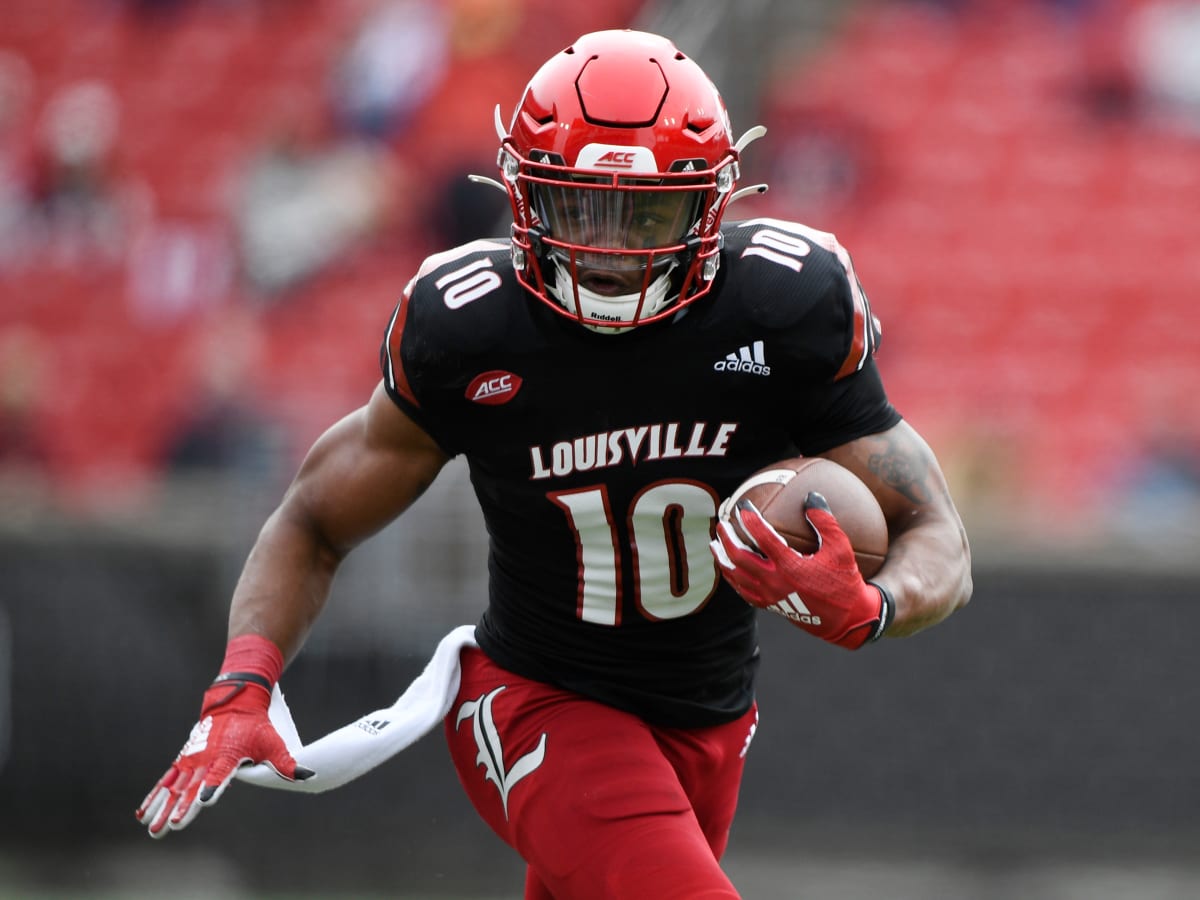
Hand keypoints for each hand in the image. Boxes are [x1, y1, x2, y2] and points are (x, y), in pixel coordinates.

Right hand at [136, 638, 314, 837]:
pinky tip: (143, 814)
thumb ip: (286, 763)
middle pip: (191, 787)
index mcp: (227, 755)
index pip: (218, 775)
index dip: (211, 788)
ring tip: (152, 828)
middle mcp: (206, 758)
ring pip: (174, 786)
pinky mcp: (185, 758)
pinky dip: (155, 795)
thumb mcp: (273, 742)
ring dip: (162, 807)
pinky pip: (167, 779)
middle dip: (180, 808)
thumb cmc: (256, 725)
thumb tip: (307, 775)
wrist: (236, 699)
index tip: (203, 801)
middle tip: (168, 828)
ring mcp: (192, 758)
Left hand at [711, 492, 891, 649]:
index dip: (749, 519)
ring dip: (723, 559)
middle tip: (721, 524)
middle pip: (739, 557)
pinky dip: (733, 579)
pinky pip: (743, 592)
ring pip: (736, 576)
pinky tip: (730, 570)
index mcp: (790, 566)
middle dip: (726, 539)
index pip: (762, 537)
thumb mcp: (841, 549)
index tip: (742, 506)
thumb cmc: (845, 582)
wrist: (847, 619)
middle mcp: (775, 582)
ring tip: (715, 545)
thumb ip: (825, 522)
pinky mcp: (771, 607)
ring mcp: (770, 596)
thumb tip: (811, 497)